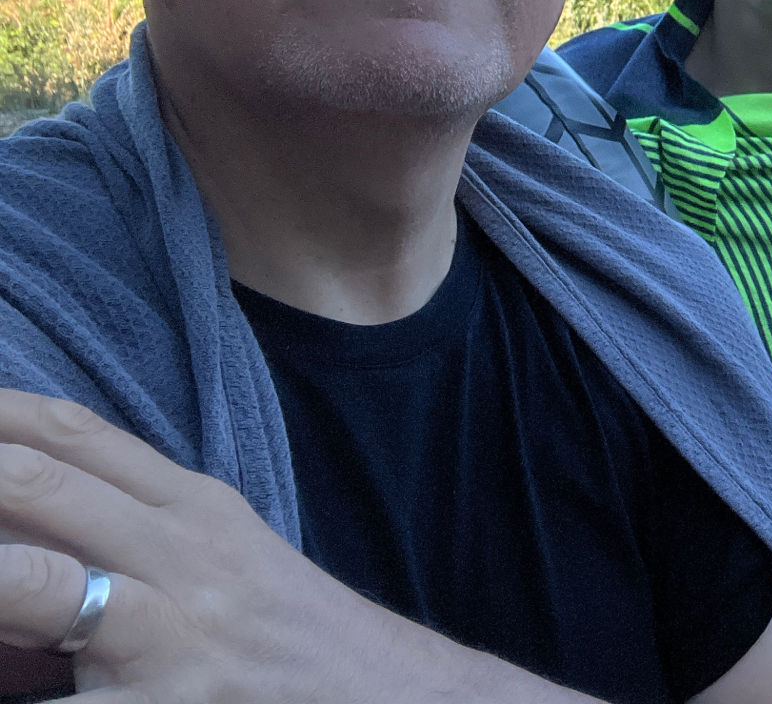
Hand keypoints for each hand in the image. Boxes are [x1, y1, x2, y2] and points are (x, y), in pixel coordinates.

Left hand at [0, 388, 589, 702]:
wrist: (393, 702)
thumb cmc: (290, 640)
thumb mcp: (222, 563)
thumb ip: (127, 533)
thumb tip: (20, 527)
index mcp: (193, 508)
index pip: (71, 433)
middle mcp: (181, 555)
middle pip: (37, 483)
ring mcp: (172, 634)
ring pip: (33, 582)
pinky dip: (20, 695)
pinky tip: (7, 680)